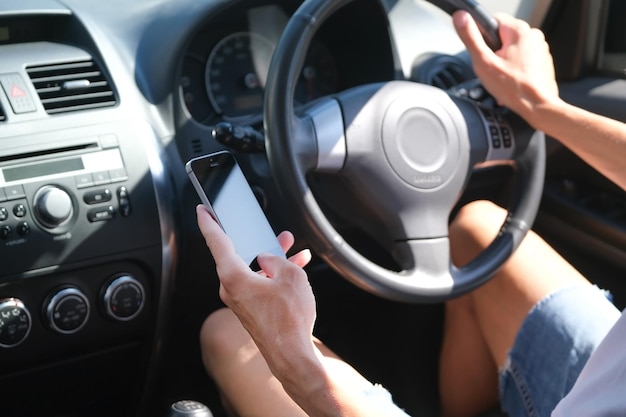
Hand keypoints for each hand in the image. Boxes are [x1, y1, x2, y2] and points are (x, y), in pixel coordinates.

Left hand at [196, 205, 314, 371]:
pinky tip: (294, 273)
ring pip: (253, 270)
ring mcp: (240, 302)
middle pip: (241, 255)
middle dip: (260, 243)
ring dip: (272, 261)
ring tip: (294, 254)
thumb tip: (268, 260)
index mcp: (233, 276)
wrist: (292, 354)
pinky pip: (259, 285)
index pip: (216, 241)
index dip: (208, 223)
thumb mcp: (290, 276)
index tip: (202, 212)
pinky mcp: (250, 311)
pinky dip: (273, 277)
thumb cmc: (289, 320)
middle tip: (276, 235)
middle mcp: (231, 289)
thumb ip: (277, 260)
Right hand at [453, 10, 558, 125]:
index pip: (493, 20)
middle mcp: (533, 36)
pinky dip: (516, 69)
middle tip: (494, 69)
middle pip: (503, 37)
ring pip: (513, 49)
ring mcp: (541, 48)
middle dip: (495, 53)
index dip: (484, 37)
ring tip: (504, 78)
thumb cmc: (514, 88)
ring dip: (505, 62)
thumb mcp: (484, 62)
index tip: (485, 52)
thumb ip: (470, 38)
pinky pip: (523, 60)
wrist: (538, 107)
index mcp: (519, 31)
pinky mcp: (543, 61)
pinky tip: (513, 81)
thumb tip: (461, 17)